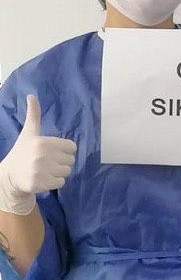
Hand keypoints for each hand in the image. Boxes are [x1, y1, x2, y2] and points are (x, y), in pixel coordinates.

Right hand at [0, 95, 76, 215]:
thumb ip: (33, 115)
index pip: (72, 147)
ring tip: (44, 170)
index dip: (64, 150)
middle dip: (61, 162)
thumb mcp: (28, 133)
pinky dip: (54, 182)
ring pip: (67, 172)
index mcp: (43, 142)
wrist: (10, 175)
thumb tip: (32, 96)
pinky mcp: (41, 184)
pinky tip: (43, 178)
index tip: (51, 151)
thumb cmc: (23, 152)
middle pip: (71, 160)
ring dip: (58, 172)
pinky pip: (61, 183)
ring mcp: (41, 171)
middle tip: (46, 162)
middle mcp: (42, 156)